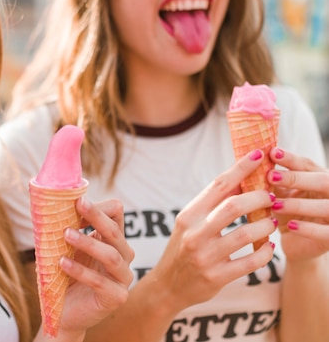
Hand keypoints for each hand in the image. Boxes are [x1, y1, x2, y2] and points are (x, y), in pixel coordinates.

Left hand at [54, 197, 134, 338]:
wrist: (64, 313)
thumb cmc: (66, 276)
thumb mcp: (68, 249)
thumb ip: (68, 229)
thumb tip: (54, 204)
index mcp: (113, 240)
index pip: (116, 214)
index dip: (99, 207)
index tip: (77, 201)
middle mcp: (123, 257)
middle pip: (115, 232)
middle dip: (96, 216)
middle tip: (78, 205)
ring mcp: (123, 278)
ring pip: (112, 256)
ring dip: (88, 243)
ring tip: (66, 234)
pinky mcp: (117, 297)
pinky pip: (100, 282)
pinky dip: (80, 270)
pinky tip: (62, 263)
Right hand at [148, 149, 276, 311]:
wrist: (167, 285)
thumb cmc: (184, 248)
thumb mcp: (190, 223)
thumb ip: (212, 205)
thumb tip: (242, 179)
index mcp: (189, 215)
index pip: (218, 185)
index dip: (240, 168)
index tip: (258, 155)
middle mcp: (194, 233)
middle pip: (234, 206)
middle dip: (260, 198)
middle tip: (272, 197)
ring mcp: (205, 256)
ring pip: (246, 234)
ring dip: (265, 226)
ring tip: (271, 223)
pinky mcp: (216, 277)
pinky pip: (250, 262)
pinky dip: (265, 253)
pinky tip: (269, 248)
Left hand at [268, 148, 328, 260]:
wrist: (299, 244)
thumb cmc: (288, 213)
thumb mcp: (281, 195)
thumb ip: (272, 182)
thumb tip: (250, 164)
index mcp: (321, 179)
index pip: (308, 165)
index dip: (291, 159)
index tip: (271, 152)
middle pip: (323, 181)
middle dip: (296, 178)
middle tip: (270, 176)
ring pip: (325, 206)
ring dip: (299, 204)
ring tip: (274, 204)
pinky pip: (326, 232)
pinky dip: (308, 229)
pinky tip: (291, 226)